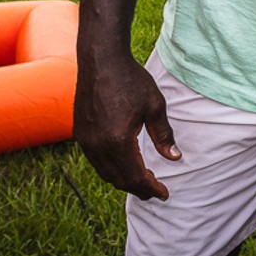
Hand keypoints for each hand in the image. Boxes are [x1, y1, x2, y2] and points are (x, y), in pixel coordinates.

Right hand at [73, 54, 179, 200]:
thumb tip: (174, 158)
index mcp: (117, 141)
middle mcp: (97, 145)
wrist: (102, 61)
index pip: (135, 177)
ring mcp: (85, 140)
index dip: (151, 188)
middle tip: (155, 191)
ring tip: (142, 181)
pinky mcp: (80, 133)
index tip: (165, 193)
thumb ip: (164, 135)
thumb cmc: (131, 80)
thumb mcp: (154, 106)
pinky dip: (111, 169)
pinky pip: (96, 161)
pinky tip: (124, 164)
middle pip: (119, 179)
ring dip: (124, 180)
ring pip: (105, 172)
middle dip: (138, 188)